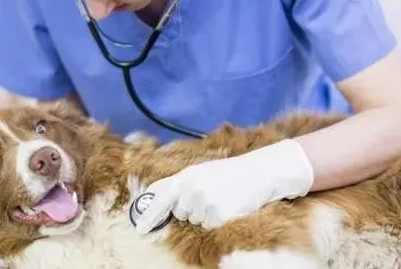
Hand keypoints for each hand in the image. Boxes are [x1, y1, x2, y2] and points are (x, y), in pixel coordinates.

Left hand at [134, 139, 313, 233]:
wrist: (259, 173)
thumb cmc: (230, 173)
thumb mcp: (200, 171)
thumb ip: (179, 184)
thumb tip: (155, 199)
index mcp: (185, 176)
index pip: (159, 198)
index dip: (149, 216)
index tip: (140, 229)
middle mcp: (191, 189)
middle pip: (180, 213)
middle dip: (192, 208)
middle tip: (212, 193)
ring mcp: (204, 203)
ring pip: (196, 221)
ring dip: (206, 214)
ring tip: (222, 197)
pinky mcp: (217, 216)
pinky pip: (209, 227)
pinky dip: (218, 220)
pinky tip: (229, 206)